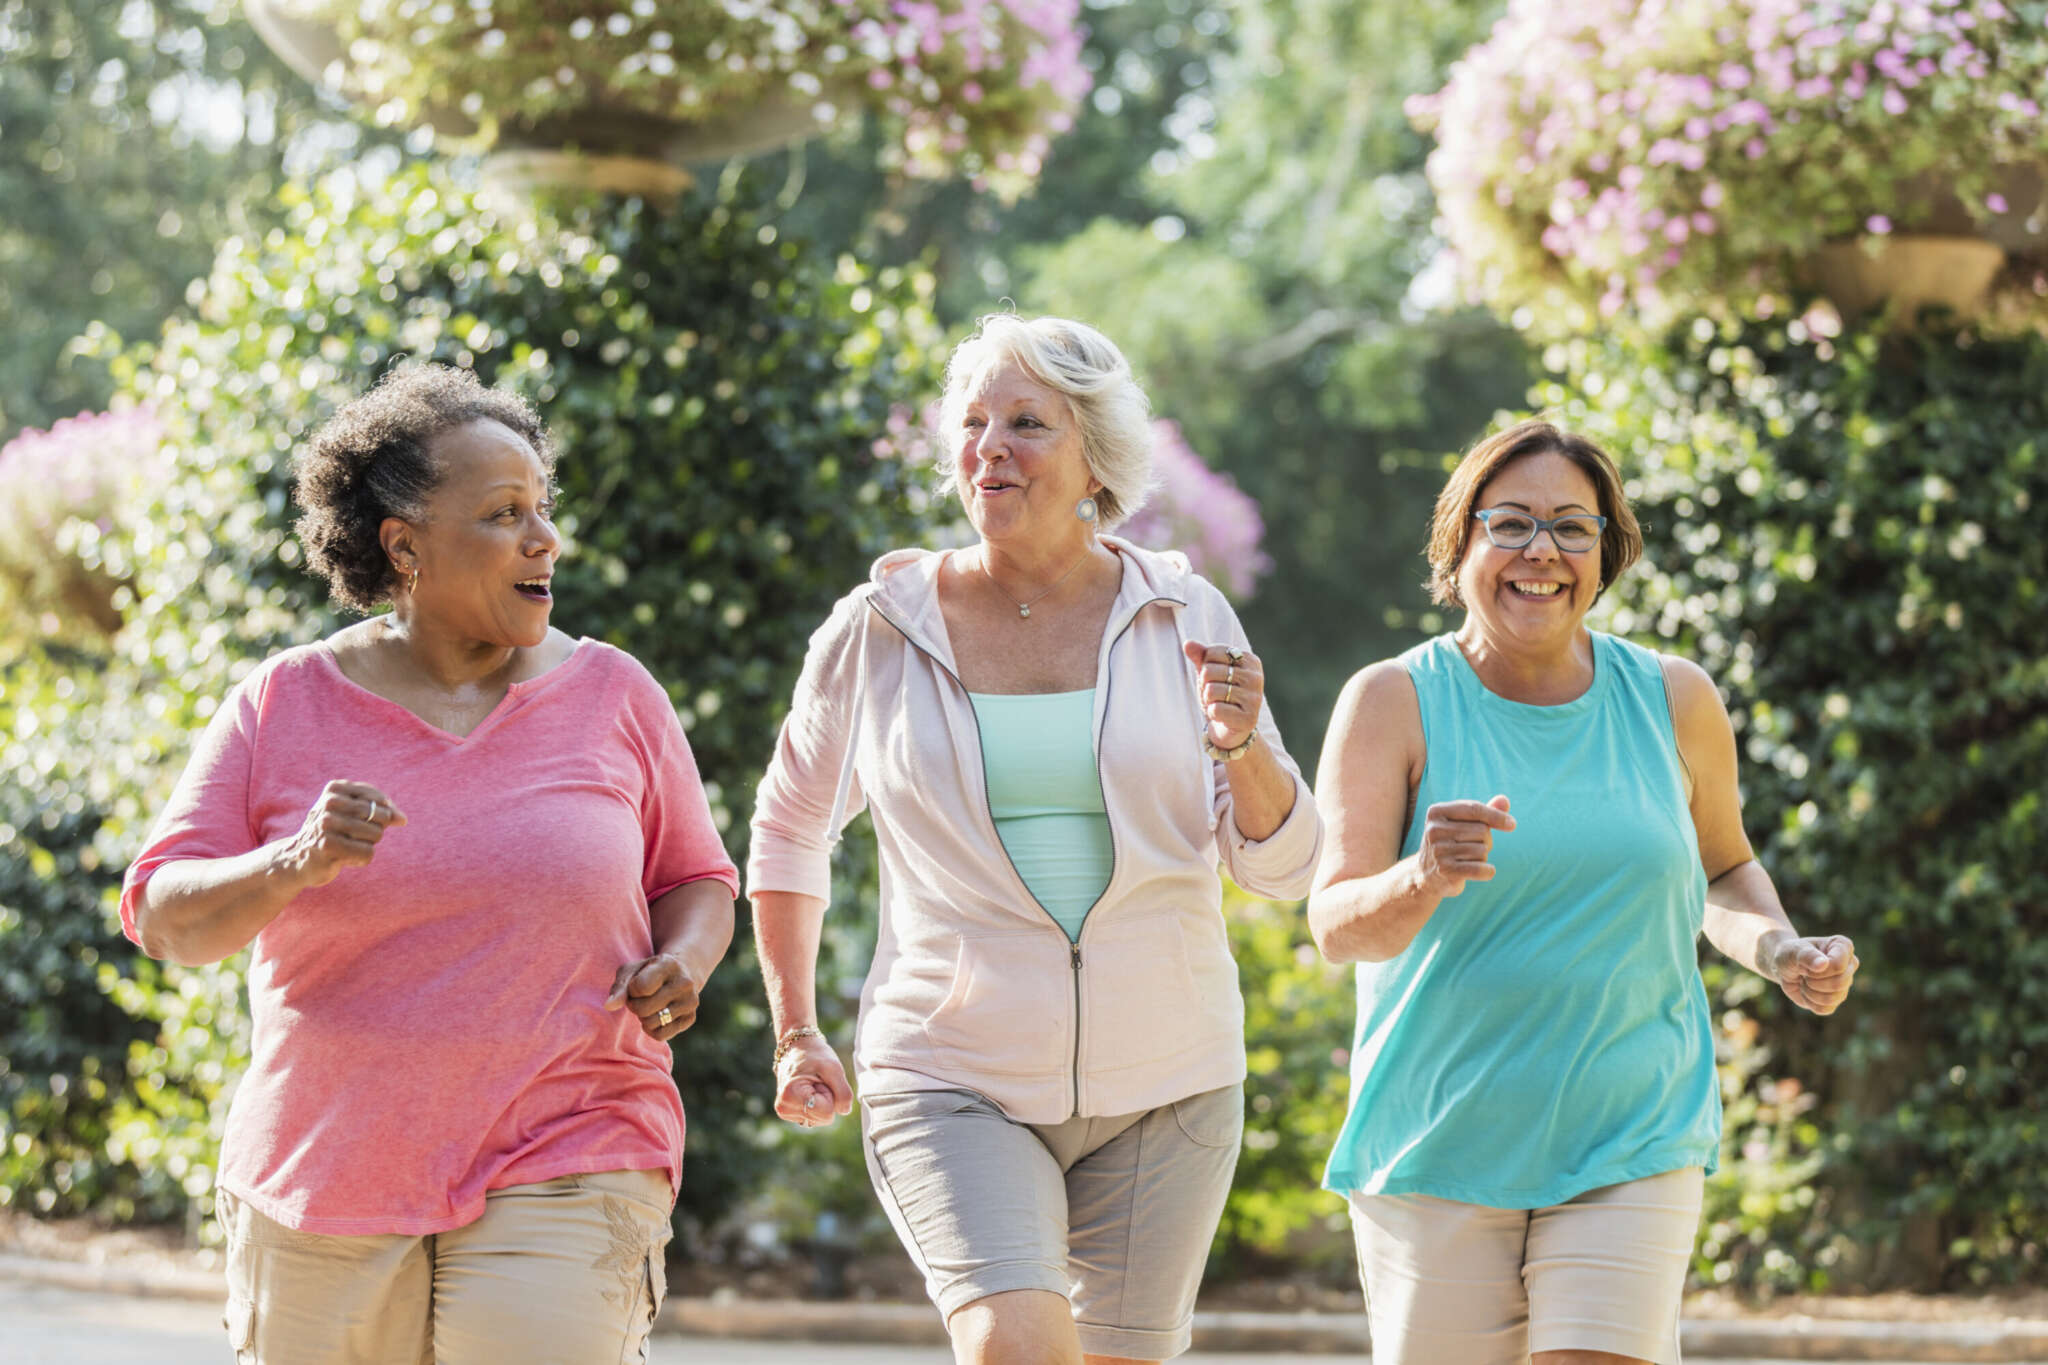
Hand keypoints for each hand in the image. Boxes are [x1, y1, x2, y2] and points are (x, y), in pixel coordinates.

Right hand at [279, 780, 404, 887]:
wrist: (298, 857)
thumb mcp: (354, 815)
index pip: (380, 799)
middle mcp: (330, 803)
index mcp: (335, 789)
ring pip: (376, 835)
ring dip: (368, 845)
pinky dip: (361, 859)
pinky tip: (343, 858)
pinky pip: (367, 853)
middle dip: (376, 830)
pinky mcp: (327, 846)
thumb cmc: (333, 833)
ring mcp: (327, 824)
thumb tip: (403, 819)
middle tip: (354, 837)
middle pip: (381, 816)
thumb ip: (382, 812)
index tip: (371, 822)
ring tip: (347, 846)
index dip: (385, 813)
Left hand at [606, 954, 704, 1042]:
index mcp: (669, 964)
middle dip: (634, 1006)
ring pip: (652, 1023)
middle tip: (639, 999)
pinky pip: (661, 1035)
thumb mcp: (631, 971)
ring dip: (643, 1018)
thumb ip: (619, 988)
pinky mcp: (690, 1018)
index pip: (640, 987)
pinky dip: (652, 1029)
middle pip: (644, 1009)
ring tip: (649, 1006)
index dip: (631, 990)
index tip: (635, 985)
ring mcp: (690, 1001)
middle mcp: (684, 982)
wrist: (680, 973)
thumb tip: (608, 1006)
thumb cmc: (648, 972)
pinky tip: (656, 1016)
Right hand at [774, 1032, 853, 1128]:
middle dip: (826, 1099)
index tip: (819, 1080)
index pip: (827, 1113)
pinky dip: (817, 1104)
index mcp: (791, 1096)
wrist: (799, 1047)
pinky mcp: (790, 1113)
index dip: (829, 1095)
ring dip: (822, 1101)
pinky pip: (815, 1117)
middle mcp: (784, 1108)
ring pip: (820, 1119)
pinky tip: (809, 1090)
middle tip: (817, 1081)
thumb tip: (844, 1111)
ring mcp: (786, 1112)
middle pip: (824, 1118)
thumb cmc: (815, 1055)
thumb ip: (843, 1093)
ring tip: (812, 1083)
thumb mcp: (834, 1068)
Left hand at [1184, 640, 1263, 748]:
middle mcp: (1255, 677)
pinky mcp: (1248, 718)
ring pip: (1211, 691)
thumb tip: (1188, 643)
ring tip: (1219, 704)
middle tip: (1216, 694)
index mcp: (1250, 660)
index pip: (1211, 653)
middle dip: (1204, 685)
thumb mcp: (1209, 673)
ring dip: (1208, 700)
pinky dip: (1212, 713)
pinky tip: (1222, 716)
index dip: (1205, 666)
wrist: (1229, 727)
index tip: (1216, 678)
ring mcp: (1254, 698)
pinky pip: (1215, 709)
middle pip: (1209, 671)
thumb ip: (1200, 656)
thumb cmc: (1220, 695)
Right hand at [1416, 795, 1513, 897]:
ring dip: (1483, 857)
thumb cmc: (1451, 844)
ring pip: (1482, 850)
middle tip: (1474, 848)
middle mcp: (1434, 829)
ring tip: (1468, 860)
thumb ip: (1484, 812)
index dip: (1496, 816)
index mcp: (1437, 812)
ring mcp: (1438, 850)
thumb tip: (1504, 800)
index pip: (1474, 809)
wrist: (1426, 874)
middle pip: (1482, 831)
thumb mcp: (1463, 824)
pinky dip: (1488, 871)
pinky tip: (1484, 872)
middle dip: (1486, 841)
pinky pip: (1480, 869)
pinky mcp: (1445, 871)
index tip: (1512, 825)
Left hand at [1765, 933, 1858, 1014]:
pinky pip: (1826, 1008)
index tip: (1805, 964)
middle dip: (1813, 981)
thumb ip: (1807, 955)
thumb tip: (1824, 964)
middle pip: (1839, 983)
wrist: (1784, 968)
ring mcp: (1846, 983)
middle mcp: (1850, 964)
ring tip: (1804, 980)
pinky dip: (1810, 1002)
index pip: (1838, 965)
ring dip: (1810, 991)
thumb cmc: (1790, 954)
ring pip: (1833, 998)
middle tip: (1803, 973)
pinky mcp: (1837, 999)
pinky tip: (1806, 991)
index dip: (1817, 970)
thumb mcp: (1792, 951)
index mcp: (1843, 946)